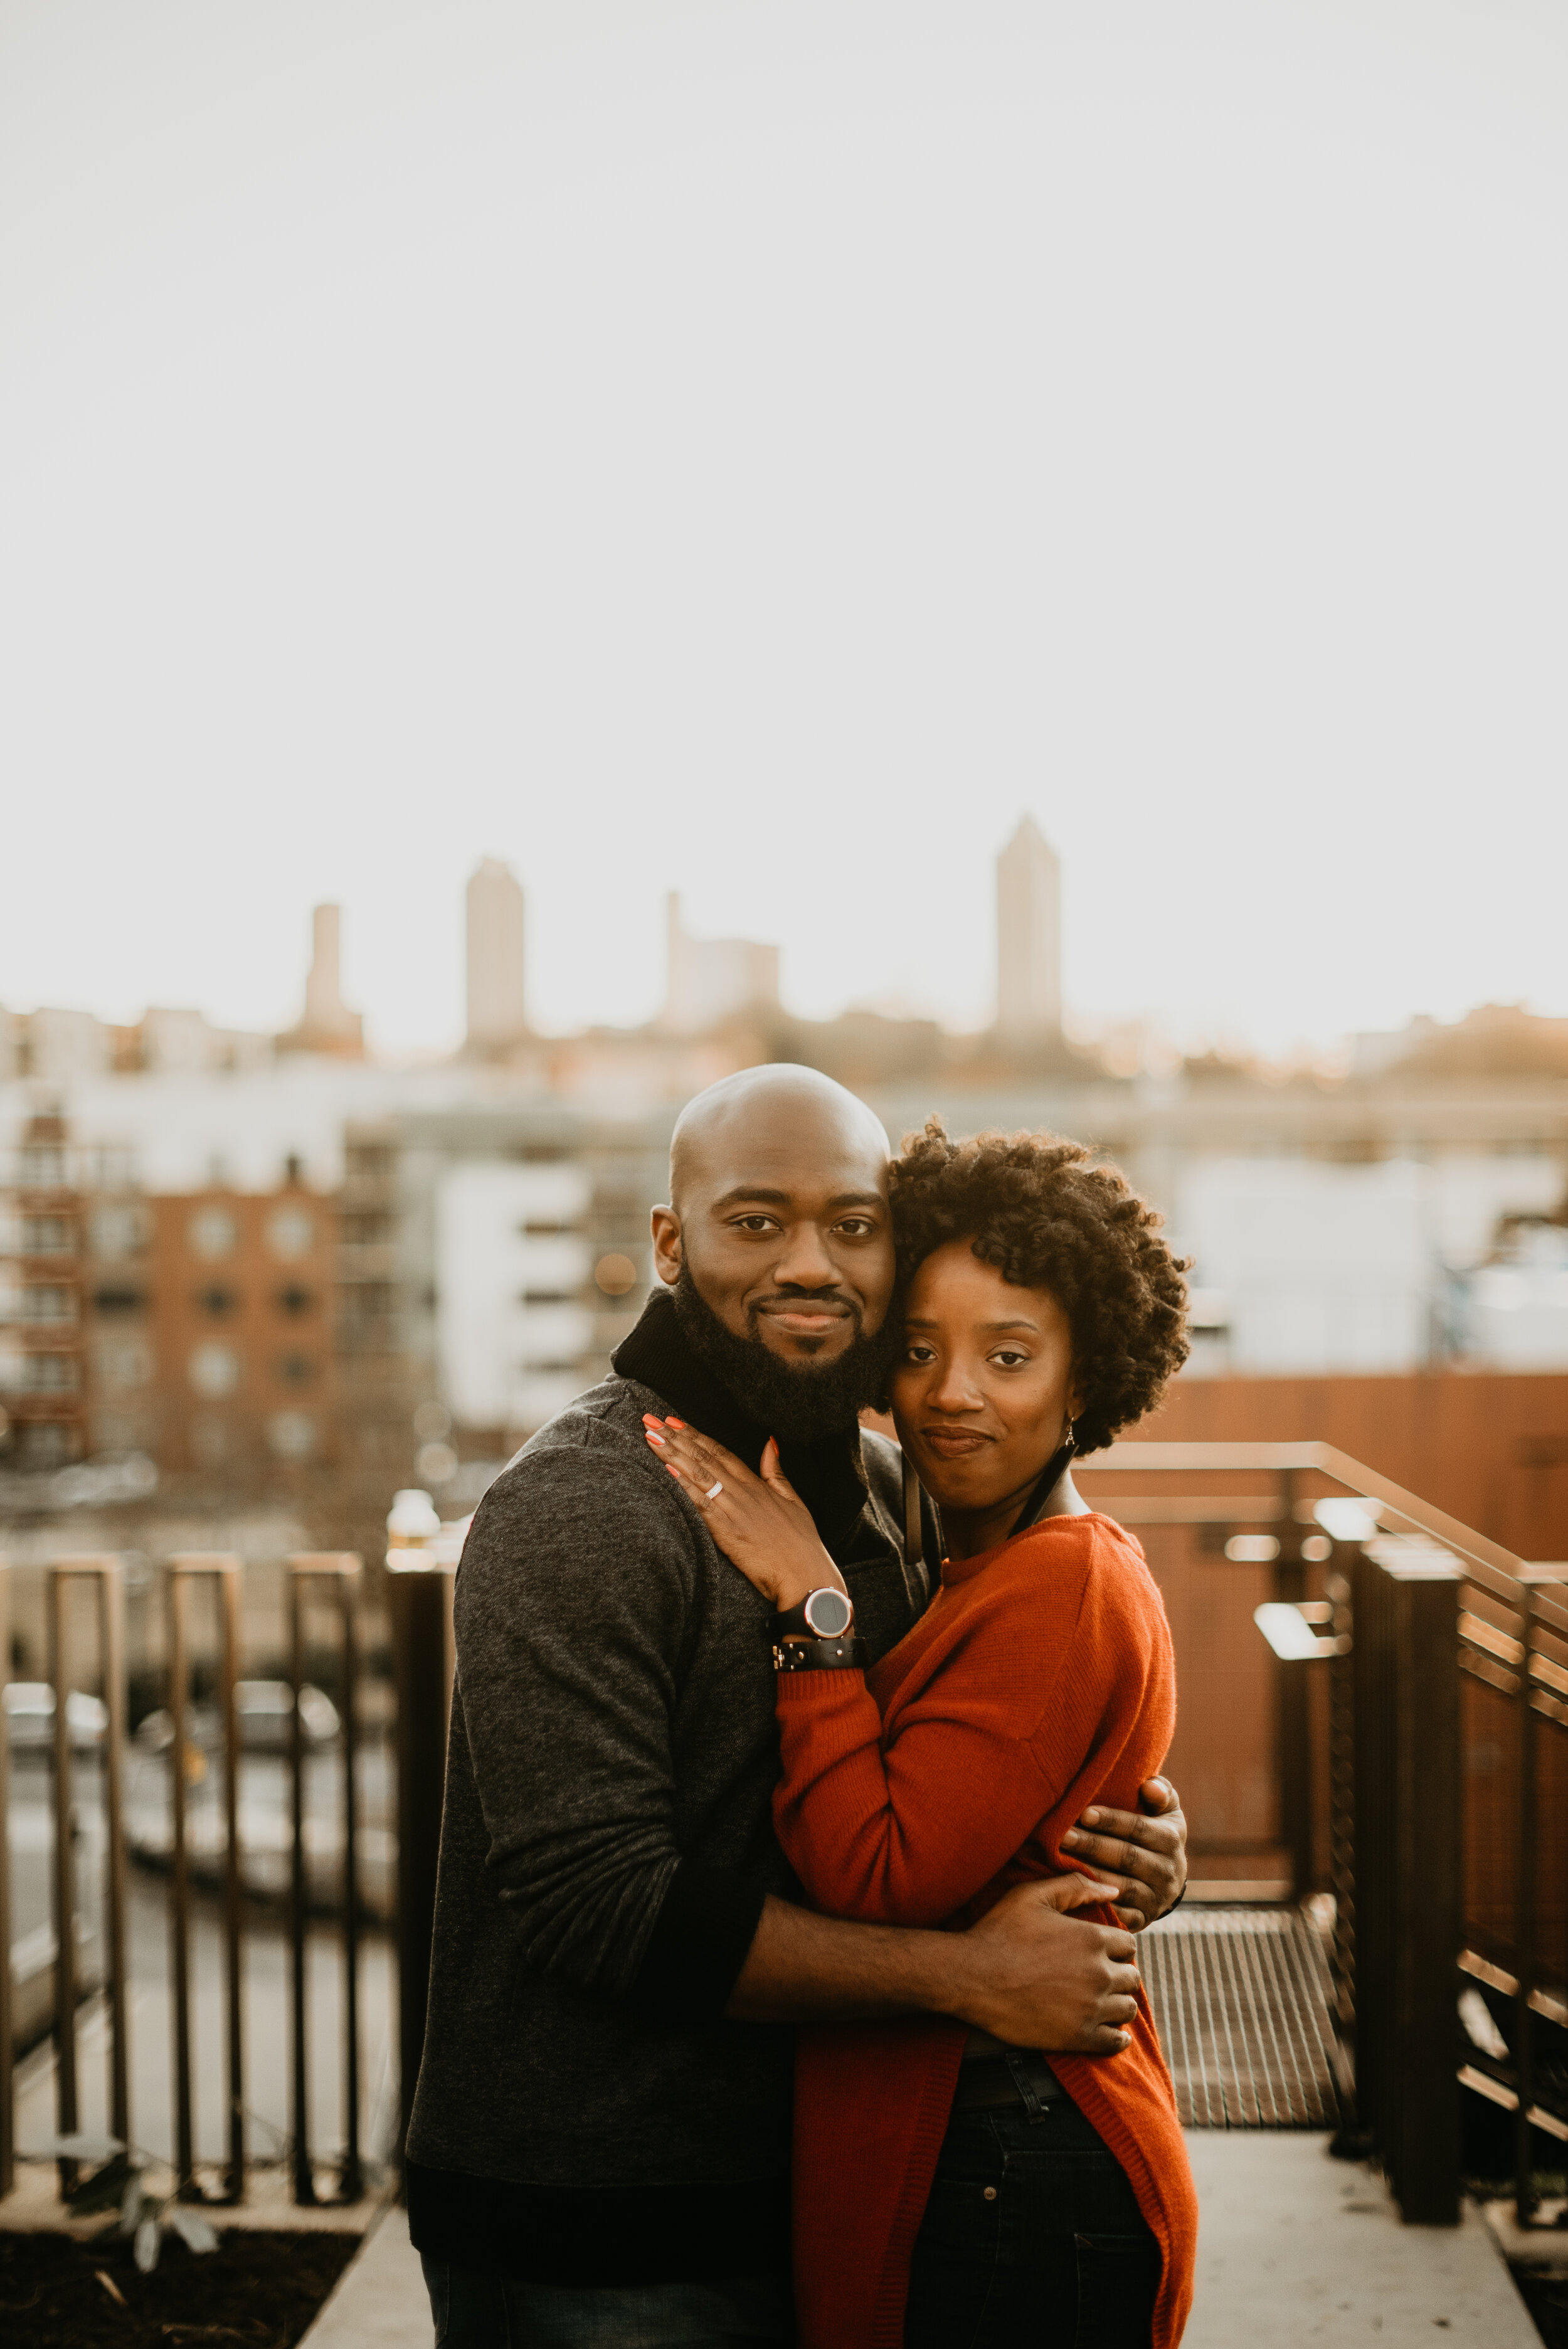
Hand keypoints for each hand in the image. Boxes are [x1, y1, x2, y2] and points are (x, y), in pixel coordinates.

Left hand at [643, 1417, 845, 1612]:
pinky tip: (667, 1470)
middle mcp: (742, 1492)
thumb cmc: (801, 1543)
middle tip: (650, 1419)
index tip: (673, 1420)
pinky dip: (684, 1486)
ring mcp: (734, 1510)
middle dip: (675, 1437)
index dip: (694, 1434)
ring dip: (672, 1454)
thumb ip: (776, 1471)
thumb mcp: (793, 1500)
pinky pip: (701, 1504)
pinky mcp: (727, 1532)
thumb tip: (770, 1442)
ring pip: (698, 1475)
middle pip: (703, 1457)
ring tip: (651, 1436)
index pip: (719, 1451)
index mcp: (756, 1483)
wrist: (806, 1575)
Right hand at [953, 1877, 1139, 2054]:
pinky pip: (1116, 2041)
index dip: (1115, 1947)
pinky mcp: (1079, 2037)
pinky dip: (1116, 2036)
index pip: (1129, 1945)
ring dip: (1117, 2003)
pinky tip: (1107, 2029)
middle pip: (1132, 1977)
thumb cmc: (999, 1932)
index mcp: (1092, 1938)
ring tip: (1099, 2000)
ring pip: (1127, 2008)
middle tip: (1097, 1976)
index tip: (1100, 1952)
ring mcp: (1091, 2008)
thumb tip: (1113, 1889)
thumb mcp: (1032, 1895)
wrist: (970, 1976)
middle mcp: (1099, 1973)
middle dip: (1118, 1974)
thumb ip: (1075, 1886)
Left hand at [1060, 1776, 1187, 1930]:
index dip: (1112, 1821)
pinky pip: (1121, 1916)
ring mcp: (1156, 1898)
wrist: (1167, 1878)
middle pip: (1127, 1857)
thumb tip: (1149, 1786)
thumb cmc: (1155, 1831)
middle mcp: (1167, 1871)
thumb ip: (1160, 1792)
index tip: (1084, 1813)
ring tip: (1062, 1862)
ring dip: (1092, 1875)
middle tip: (1063, 1836)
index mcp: (1170, 1839)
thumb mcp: (1165, 1810)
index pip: (1140, 1828)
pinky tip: (1075, 1894)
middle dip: (1093, 1846)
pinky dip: (1099, 1906)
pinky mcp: (1144, 1919)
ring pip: (1122, 1887)